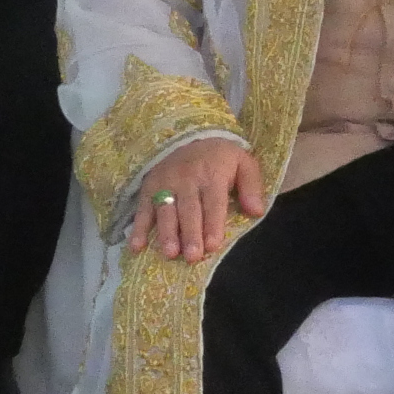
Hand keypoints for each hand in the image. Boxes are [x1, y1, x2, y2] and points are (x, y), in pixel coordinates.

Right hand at [131, 138, 264, 262]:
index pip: (213, 203)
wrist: (191, 137)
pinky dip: (138, 229)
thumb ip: (252, 187)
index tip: (213, 245)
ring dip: (166, 233)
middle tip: (192, 256)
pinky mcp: (148, 188)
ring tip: (170, 253)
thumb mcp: (244, 163)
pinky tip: (136, 247)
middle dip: (190, 234)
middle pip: (188, 210)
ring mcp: (165, 184)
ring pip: (165, 211)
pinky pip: (142, 210)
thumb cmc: (221, 158)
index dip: (213, 224)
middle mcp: (186, 180)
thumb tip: (257, 212)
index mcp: (212, 175)